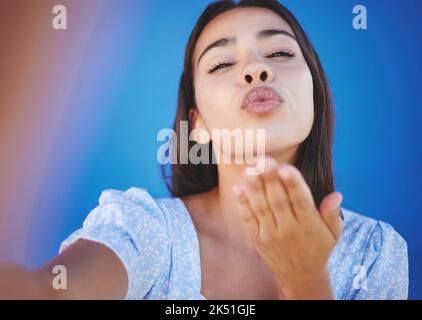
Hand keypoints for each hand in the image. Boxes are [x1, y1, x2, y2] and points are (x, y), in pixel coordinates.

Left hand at [232, 156, 342, 298]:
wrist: (300, 276)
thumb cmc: (318, 247)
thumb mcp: (333, 234)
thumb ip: (333, 214)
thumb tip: (336, 195)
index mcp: (309, 224)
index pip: (301, 201)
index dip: (293, 184)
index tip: (286, 167)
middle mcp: (289, 229)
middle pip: (278, 201)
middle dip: (270, 180)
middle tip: (264, 160)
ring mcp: (270, 235)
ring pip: (262, 208)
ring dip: (255, 188)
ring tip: (250, 169)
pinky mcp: (257, 239)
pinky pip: (248, 220)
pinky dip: (242, 205)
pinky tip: (237, 189)